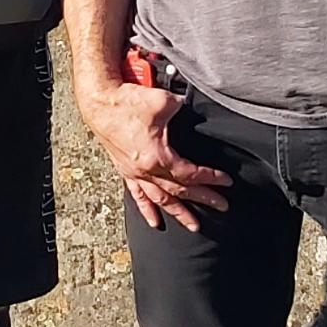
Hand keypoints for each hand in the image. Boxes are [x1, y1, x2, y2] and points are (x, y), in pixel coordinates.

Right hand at [76, 77, 231, 229]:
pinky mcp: (125, 170)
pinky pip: (138, 195)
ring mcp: (134, 173)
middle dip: (203, 199)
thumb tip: (192, 108)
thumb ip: (183, 107)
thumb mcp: (162, 101)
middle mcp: (145, 170)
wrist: (99, 103)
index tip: (226, 182)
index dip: (210, 178)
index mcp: (157, 157)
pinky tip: (155, 222)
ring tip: (193, 225)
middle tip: (222, 206)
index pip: (190, 173)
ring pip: (161, 199)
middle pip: (180, 191)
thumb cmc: (126, 102)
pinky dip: (148, 210)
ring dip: (179, 213)